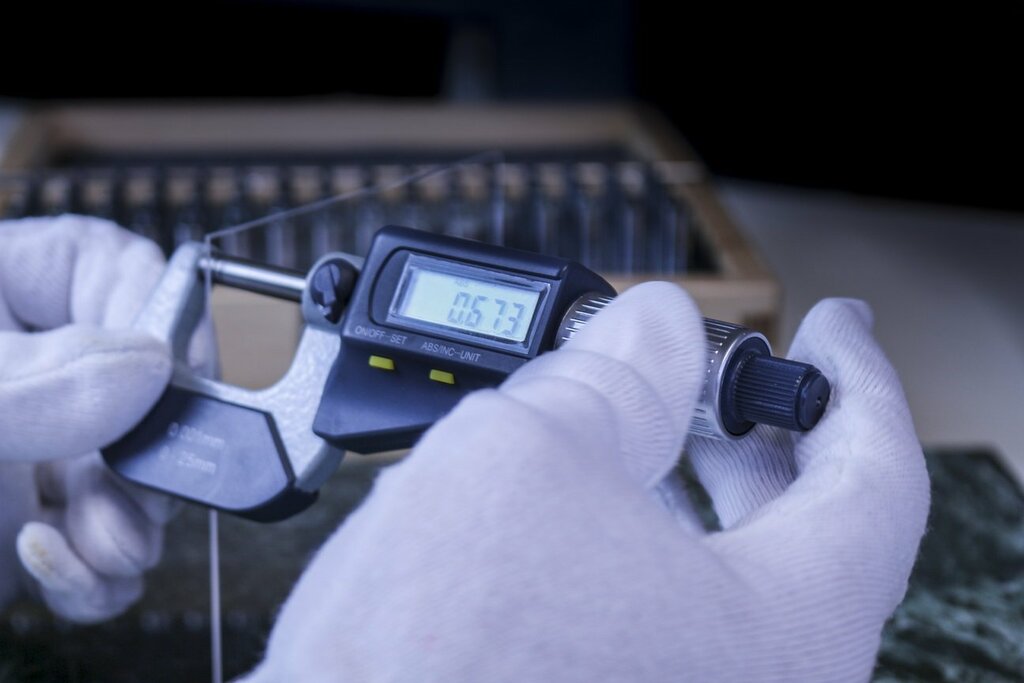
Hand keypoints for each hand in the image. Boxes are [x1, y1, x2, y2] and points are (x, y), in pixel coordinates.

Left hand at [0, 215, 205, 622]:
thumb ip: (37, 377)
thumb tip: (149, 369)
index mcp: (26, 285)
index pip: (144, 282)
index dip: (176, 338)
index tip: (174, 391)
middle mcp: (52, 364)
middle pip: (162, 397)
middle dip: (154, 459)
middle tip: (133, 485)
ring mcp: (50, 444)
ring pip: (147, 482)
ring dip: (134, 528)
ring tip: (96, 538)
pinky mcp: (45, 517)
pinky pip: (110, 550)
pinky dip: (96, 576)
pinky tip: (50, 558)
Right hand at [244, 285, 928, 681]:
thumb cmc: (434, 653)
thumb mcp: (528, 452)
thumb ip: (612, 377)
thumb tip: (652, 329)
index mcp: (783, 628)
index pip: (875, 478)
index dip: (855, 383)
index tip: (833, 332)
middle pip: (804, 533)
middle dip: (757, 434)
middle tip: (724, 378)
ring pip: (726, 577)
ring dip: (692, 488)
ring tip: (644, 427)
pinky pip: (666, 616)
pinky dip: (642, 544)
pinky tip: (585, 508)